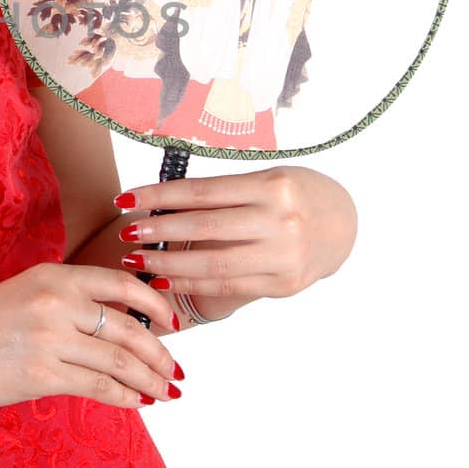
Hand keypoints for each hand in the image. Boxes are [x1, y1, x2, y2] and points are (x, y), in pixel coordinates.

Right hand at [0, 261, 185, 410]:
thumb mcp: (27, 294)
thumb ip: (70, 303)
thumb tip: (121, 324)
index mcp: (54, 276)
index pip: (121, 284)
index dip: (155, 304)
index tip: (172, 323)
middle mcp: (56, 302)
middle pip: (128, 328)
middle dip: (159, 354)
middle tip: (174, 370)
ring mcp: (49, 339)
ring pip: (119, 361)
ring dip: (148, 380)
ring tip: (164, 391)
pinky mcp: (41, 374)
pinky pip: (98, 386)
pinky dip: (125, 396)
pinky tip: (138, 402)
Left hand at [115, 165, 357, 311]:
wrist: (342, 223)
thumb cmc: (292, 194)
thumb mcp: (264, 180)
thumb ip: (222, 196)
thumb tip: (160, 206)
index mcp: (272, 186)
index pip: (203, 192)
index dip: (160, 197)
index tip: (126, 199)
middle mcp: (281, 221)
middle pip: (205, 229)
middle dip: (158, 233)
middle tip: (126, 235)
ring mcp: (284, 257)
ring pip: (213, 264)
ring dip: (168, 266)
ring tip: (137, 262)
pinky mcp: (284, 285)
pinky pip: (228, 287)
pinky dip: (192, 284)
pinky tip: (165, 281)